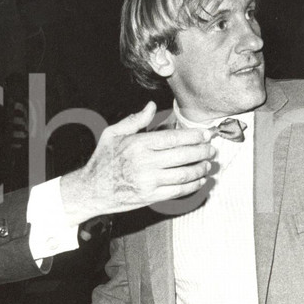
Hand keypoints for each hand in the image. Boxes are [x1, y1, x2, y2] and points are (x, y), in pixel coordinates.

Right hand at [60, 102, 214, 223]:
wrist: (92, 190)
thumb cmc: (103, 160)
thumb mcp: (113, 134)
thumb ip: (135, 120)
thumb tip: (151, 106)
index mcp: (137, 144)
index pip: (174, 138)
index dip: (194, 136)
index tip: (206, 135)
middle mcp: (144, 163)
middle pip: (183, 156)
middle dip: (202, 151)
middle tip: (212, 148)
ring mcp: (148, 182)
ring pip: (184, 174)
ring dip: (201, 168)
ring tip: (208, 163)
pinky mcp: (151, 197)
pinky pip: (178, 191)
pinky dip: (193, 185)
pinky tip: (200, 180)